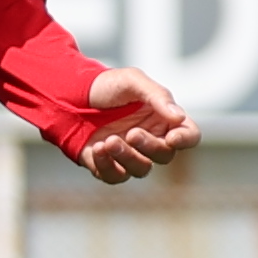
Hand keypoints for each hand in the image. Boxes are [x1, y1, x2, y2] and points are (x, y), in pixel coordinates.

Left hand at [80, 66, 195, 183]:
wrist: (69, 95)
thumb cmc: (105, 86)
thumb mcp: (132, 81)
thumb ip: (157, 96)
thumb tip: (179, 117)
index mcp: (164, 119)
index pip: (189, 135)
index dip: (186, 139)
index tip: (172, 137)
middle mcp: (151, 139)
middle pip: (165, 155)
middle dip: (150, 146)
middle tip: (131, 133)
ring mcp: (130, 155)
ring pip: (141, 170)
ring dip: (127, 157)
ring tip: (108, 140)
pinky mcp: (108, 166)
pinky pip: (115, 176)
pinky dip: (107, 165)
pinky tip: (97, 148)